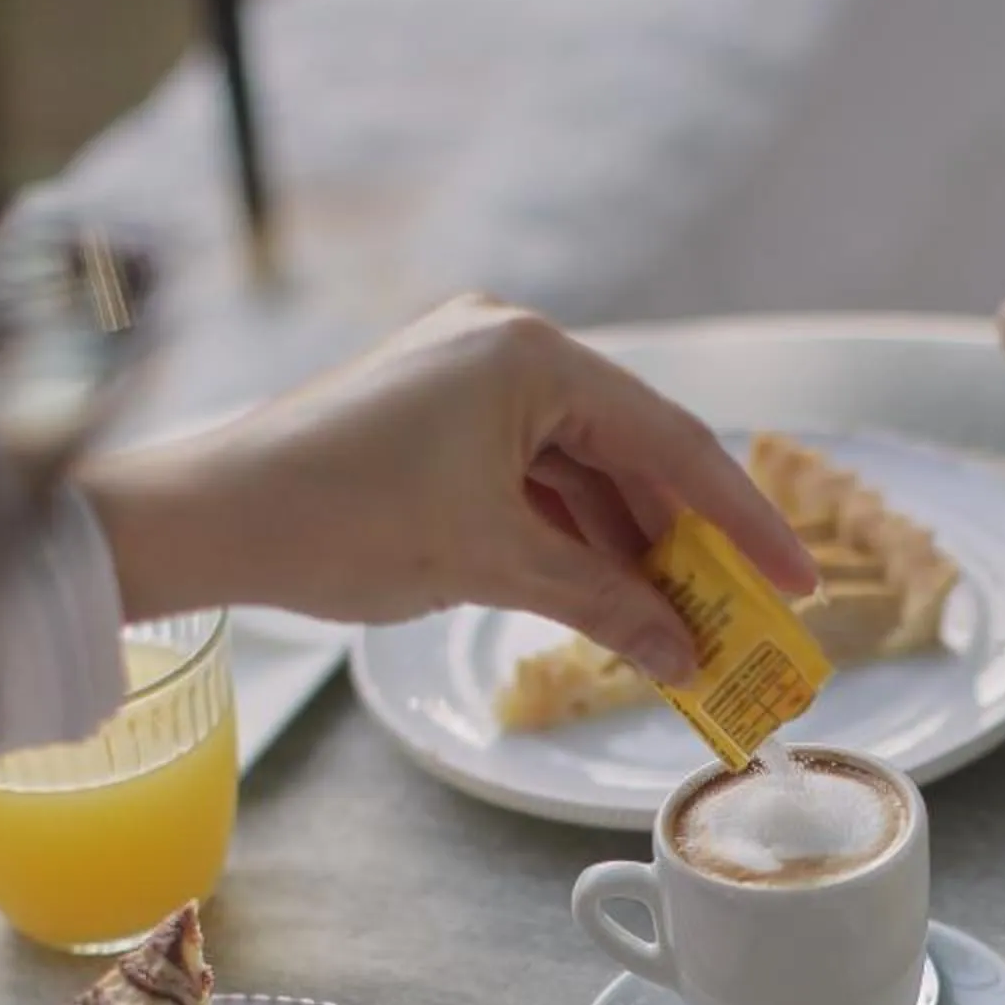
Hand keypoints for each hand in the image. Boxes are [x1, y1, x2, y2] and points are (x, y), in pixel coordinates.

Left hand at [85, 299, 816, 681]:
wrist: (206, 519)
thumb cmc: (337, 519)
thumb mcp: (489, 565)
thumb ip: (602, 604)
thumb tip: (684, 656)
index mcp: (529, 354)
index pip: (670, 442)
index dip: (743, 522)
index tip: (799, 580)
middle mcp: (507, 347)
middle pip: (634, 452)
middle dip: (690, 542)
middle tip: (749, 615)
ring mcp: (471, 380)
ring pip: (586, 473)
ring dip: (634, 549)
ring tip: (686, 624)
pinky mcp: (442, 421)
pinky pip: (537, 481)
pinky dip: (576, 540)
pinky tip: (613, 598)